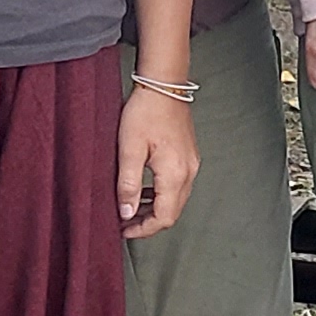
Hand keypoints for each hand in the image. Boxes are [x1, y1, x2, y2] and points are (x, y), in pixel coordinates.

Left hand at [119, 88, 201, 238]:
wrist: (164, 85)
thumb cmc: (145, 112)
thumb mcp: (129, 150)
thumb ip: (128, 184)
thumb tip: (127, 213)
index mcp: (174, 174)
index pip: (164, 217)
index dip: (143, 229)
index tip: (123, 230)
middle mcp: (188, 172)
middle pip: (172, 212)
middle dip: (149, 222)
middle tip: (125, 223)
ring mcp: (191, 164)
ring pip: (176, 200)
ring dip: (155, 209)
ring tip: (131, 207)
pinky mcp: (189, 156)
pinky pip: (178, 185)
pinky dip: (162, 194)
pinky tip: (145, 189)